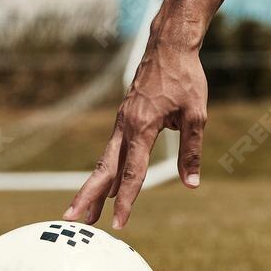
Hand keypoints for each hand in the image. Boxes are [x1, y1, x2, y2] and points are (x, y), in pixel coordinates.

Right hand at [65, 36, 207, 230]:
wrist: (169, 46)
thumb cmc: (185, 78)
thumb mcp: (196, 115)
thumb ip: (191, 150)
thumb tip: (191, 184)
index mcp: (143, 127)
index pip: (133, 172)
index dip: (126, 200)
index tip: (119, 224)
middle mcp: (126, 126)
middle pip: (105, 169)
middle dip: (89, 197)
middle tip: (74, 221)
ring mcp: (123, 122)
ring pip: (105, 160)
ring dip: (94, 186)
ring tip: (83, 212)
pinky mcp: (125, 117)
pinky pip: (113, 149)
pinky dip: (107, 169)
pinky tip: (106, 183)